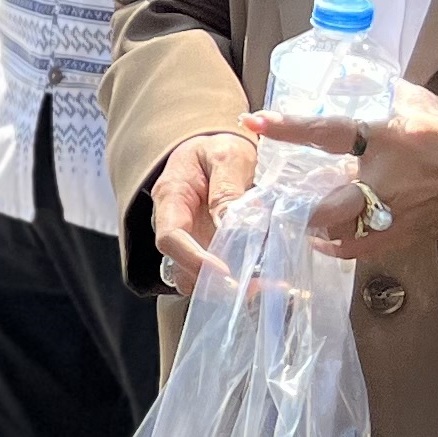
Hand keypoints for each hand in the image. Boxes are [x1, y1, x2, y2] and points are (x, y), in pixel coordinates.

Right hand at [149, 129, 258, 291]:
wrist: (217, 150)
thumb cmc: (219, 148)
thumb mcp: (227, 156)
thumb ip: (228, 189)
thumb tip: (234, 226)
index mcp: (171, 198)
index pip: (170, 238)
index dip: (193, 259)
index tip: (225, 271)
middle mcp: (176, 226)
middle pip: (181, 267)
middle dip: (214, 283)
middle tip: (254, 287)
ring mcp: (191, 241)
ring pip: (198, 278)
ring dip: (228, 287)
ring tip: (266, 286)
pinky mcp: (209, 250)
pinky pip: (217, 274)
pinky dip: (240, 282)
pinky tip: (267, 282)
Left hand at [250, 82, 437, 262]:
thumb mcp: (415, 103)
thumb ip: (379, 92)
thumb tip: (343, 76)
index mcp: (387, 139)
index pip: (328, 131)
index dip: (289, 127)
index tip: (254, 121)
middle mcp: (388, 182)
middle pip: (329, 207)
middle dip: (301, 210)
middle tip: (276, 202)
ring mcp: (396, 215)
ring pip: (343, 236)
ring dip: (319, 231)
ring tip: (301, 222)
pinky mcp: (403, 236)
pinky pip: (362, 249)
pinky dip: (341, 246)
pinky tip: (328, 238)